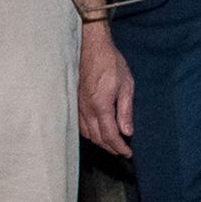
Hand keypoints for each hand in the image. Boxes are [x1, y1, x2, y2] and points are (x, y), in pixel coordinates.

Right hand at [76, 22, 134, 154]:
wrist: (90, 47)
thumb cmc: (110, 63)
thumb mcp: (126, 85)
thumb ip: (125, 110)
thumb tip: (127, 132)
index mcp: (100, 106)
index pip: (109, 135)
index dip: (119, 147)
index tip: (127, 154)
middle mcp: (86, 110)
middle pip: (97, 138)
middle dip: (110, 148)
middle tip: (121, 151)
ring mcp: (77, 107)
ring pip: (86, 133)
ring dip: (99, 142)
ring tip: (111, 145)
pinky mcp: (73, 102)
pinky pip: (80, 125)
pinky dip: (89, 134)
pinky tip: (96, 132)